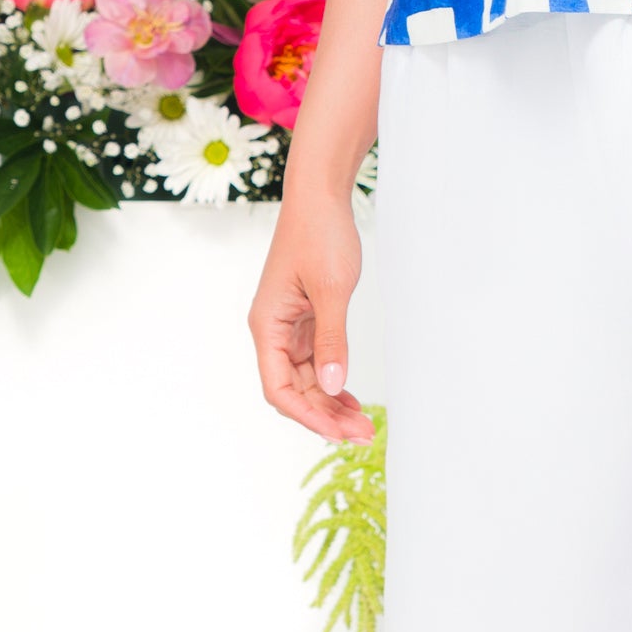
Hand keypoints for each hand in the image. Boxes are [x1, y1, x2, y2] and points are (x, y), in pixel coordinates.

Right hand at [249, 185, 373, 443]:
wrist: (320, 197)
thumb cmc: (319, 234)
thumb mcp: (331, 290)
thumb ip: (332, 341)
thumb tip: (332, 386)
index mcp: (268, 325)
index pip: (278, 388)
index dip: (306, 415)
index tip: (337, 432)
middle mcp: (273, 331)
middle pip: (293, 390)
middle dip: (325, 415)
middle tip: (363, 434)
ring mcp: (289, 327)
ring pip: (306, 380)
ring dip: (331, 403)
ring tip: (362, 424)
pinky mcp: (305, 320)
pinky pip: (315, 362)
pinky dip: (333, 381)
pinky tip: (350, 398)